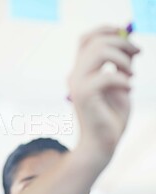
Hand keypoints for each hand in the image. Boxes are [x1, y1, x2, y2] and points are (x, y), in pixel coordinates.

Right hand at [69, 26, 139, 164]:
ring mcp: (77, 85)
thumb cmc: (110, 117)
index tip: (124, 34)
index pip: (86, 40)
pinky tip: (129, 88)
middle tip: (138, 53)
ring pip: (99, 52)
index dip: (105, 30)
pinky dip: (124, 79)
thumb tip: (129, 45)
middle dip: (122, 42)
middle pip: (95, 42)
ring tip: (132, 73)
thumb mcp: (119, 85)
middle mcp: (76, 75)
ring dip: (122, 58)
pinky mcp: (84, 96)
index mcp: (81, 71)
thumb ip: (120, 66)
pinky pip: (107, 76)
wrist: (101, 143)